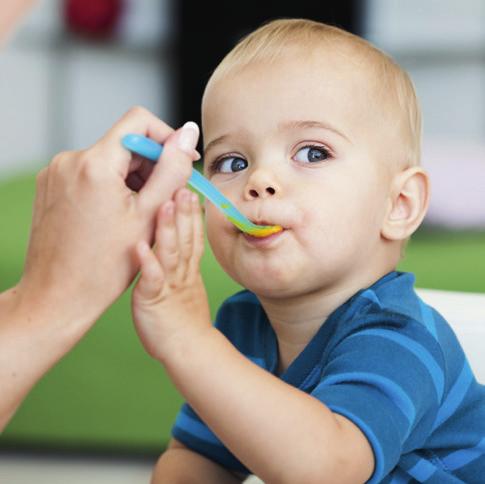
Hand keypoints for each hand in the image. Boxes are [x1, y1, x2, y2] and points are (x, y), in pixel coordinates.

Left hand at [16, 107, 199, 333]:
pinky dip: (110, 185)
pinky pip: (90, 171)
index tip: (180, 163)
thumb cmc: (103, 266)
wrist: (58, 296)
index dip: (167, 138)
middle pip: (124, 141)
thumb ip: (172, 170)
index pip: (140, 120)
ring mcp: (56, 172)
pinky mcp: (51, 185)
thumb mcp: (150, 215)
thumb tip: (188, 134)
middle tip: (159, 200)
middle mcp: (70, 160)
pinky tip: (115, 215)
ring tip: (136, 214)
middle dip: (150, 165)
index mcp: (94, 164)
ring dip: (131, 177)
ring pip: (109, 158)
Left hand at [132, 187, 210, 361]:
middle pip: (185, 237)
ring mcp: (167, 284)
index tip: (189, 189)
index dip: (191, 211)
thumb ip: (184, 258)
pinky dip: (147, 263)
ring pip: (171, 251)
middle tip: (184, 184)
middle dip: (185, 210)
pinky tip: (140, 247)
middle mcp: (180, 271)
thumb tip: (182, 236)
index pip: (192, 233)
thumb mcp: (187, 282)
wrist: (187, 348)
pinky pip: (151, 279)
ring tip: (165, 204)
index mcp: (186, 265)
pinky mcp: (153, 299)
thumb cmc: (181, 315)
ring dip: (169, 228)